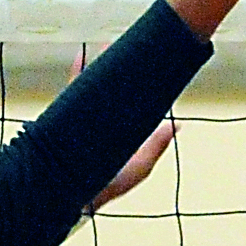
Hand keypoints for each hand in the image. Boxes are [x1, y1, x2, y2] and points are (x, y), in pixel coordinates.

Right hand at [70, 53, 176, 210]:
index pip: (134, 100)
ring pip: (94, 85)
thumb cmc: (109, 186)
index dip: (143, 83)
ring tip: (108, 46)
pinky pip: (72, 90)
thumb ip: (157, 145)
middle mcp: (103, 121)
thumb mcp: (140, 166)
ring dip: (100, 65)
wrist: (76, 198)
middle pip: (113, 88)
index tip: (152, 65)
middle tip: (129, 47)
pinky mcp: (66, 118)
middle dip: (120, 67)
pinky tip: (81, 56)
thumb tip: (178, 124)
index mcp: (122, 129)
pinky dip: (77, 73)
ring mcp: (84, 118)